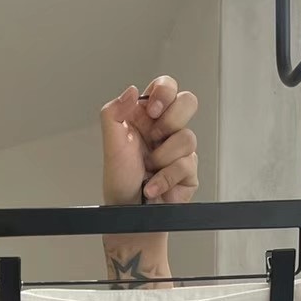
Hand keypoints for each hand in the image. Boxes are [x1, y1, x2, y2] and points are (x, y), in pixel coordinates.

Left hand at [100, 77, 197, 205]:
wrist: (129, 214)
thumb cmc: (120, 180)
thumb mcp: (110, 144)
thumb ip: (113, 113)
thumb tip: (131, 91)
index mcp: (146, 116)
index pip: (165, 87)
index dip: (165, 92)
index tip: (153, 111)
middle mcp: (165, 129)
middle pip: (188, 102)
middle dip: (171, 121)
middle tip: (154, 138)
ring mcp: (179, 149)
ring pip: (187, 137)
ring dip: (161, 158)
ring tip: (148, 170)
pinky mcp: (189, 170)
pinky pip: (187, 165)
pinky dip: (165, 178)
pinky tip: (152, 186)